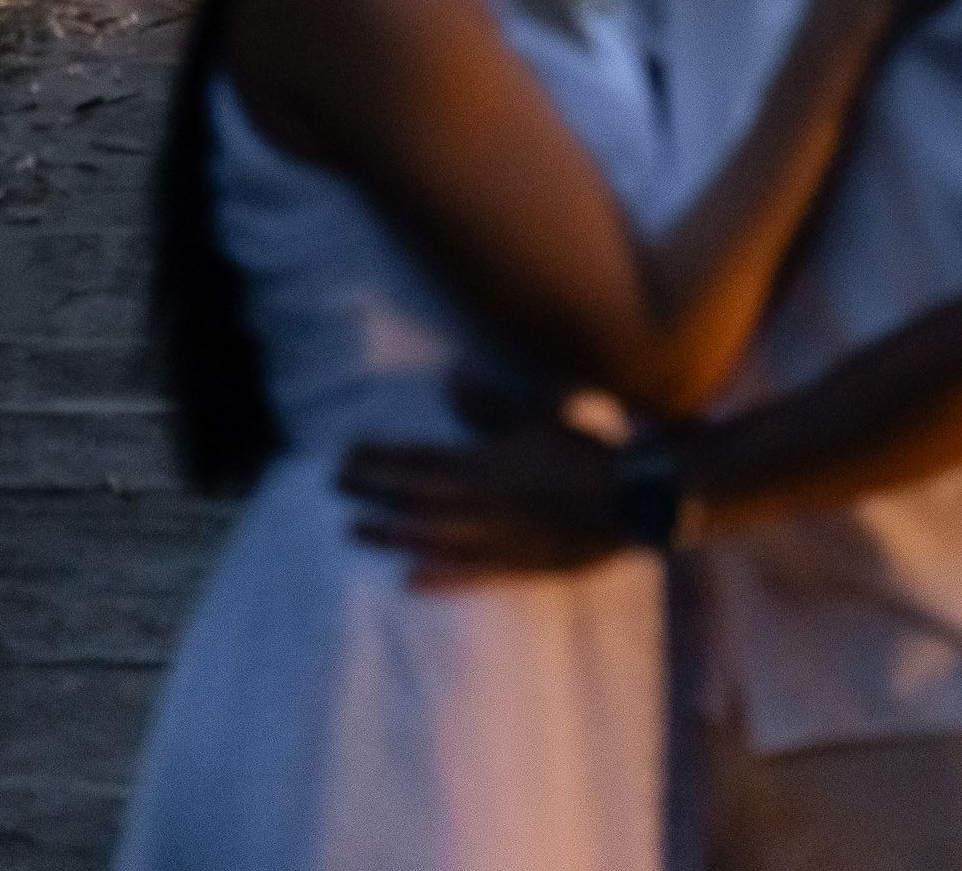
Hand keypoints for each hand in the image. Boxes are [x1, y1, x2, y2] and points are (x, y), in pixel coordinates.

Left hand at [340, 379, 629, 586]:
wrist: (624, 503)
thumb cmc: (581, 454)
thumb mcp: (533, 420)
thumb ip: (488, 406)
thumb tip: (451, 380)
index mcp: (481, 465)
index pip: (418, 461)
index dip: (380, 458)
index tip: (347, 455)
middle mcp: (477, 506)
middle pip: (412, 499)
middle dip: (372, 491)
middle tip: (337, 485)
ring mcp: (491, 541)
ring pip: (428, 538)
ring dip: (389, 533)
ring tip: (356, 530)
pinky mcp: (511, 567)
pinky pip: (465, 575)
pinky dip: (435, 578)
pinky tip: (409, 580)